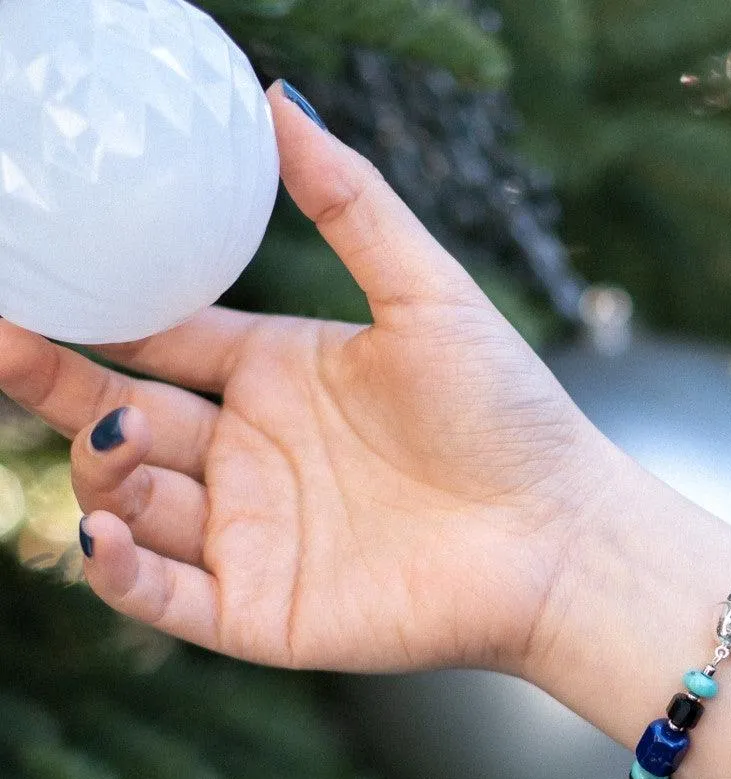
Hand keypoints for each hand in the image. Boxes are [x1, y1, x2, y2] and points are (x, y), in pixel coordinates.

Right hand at [0, 82, 603, 674]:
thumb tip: (276, 97)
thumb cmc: (509, 417)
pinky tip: (103, 534)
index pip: (163, 342)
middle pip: (124, 418)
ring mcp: (252, 537)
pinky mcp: (262, 614)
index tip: (35, 278)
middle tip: (0, 343)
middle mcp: (253, 456)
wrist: (560, 536)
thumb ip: (351, 204)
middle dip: (57, 387)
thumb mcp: (429, 293)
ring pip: (134, 504)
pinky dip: (123, 572)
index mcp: (280, 377)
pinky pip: (166, 594)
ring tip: (109, 437)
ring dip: (100, 474)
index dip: (100, 316)